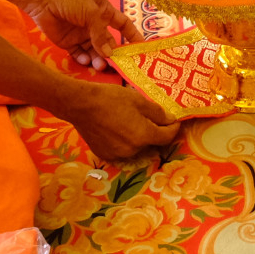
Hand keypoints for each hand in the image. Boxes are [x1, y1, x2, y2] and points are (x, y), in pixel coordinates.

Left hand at [22, 0, 139, 61]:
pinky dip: (83, 59)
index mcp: (105, 13)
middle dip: (113, 54)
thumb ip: (101, 34)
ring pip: (95, 52)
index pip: (123, 25)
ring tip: (99, 66)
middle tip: (115, 65)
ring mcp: (82, 35)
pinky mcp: (69, 43)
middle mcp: (95, 25)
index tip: (140, 49)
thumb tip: (109, 54)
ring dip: (98, 59)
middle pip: (108, 43)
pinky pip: (80, 54)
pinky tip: (84, 61)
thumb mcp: (91, 13)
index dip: (132, 35)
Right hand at [58, 81, 180, 162]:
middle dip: (153, 130)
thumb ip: (158, 112)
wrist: (80, 104)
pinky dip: (124, 141)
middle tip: (147, 115)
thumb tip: (170, 120)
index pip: (167, 137)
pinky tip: (115, 128)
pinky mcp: (105, 155)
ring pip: (136, 146)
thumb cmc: (110, 98)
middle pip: (151, 142)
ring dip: (138, 136)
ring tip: (128, 120)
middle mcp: (133, 150)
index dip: (173, 128)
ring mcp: (118, 155)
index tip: (174, 121)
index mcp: (143, 135)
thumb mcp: (138, 100)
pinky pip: (122, 149)